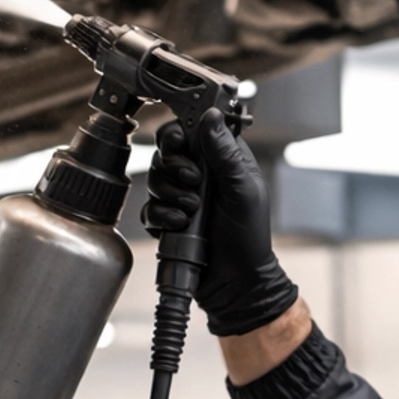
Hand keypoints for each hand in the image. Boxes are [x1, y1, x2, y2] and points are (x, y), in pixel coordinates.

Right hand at [142, 107, 298, 336]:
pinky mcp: (168, 220)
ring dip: (170, 196)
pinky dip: (161, 216)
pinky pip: (149, 209)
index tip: (178, 143)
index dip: (179, 133)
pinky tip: (179, 225)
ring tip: (191, 211)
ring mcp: (181, 198)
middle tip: (194, 183)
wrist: (236, 283)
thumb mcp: (242, 190)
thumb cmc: (249, 237)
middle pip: (166, 154)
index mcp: (222, 160)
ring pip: (155, 181)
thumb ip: (224, 153)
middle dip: (175, 170)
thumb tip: (210, 116)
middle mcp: (199, 175)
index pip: (190, 130)